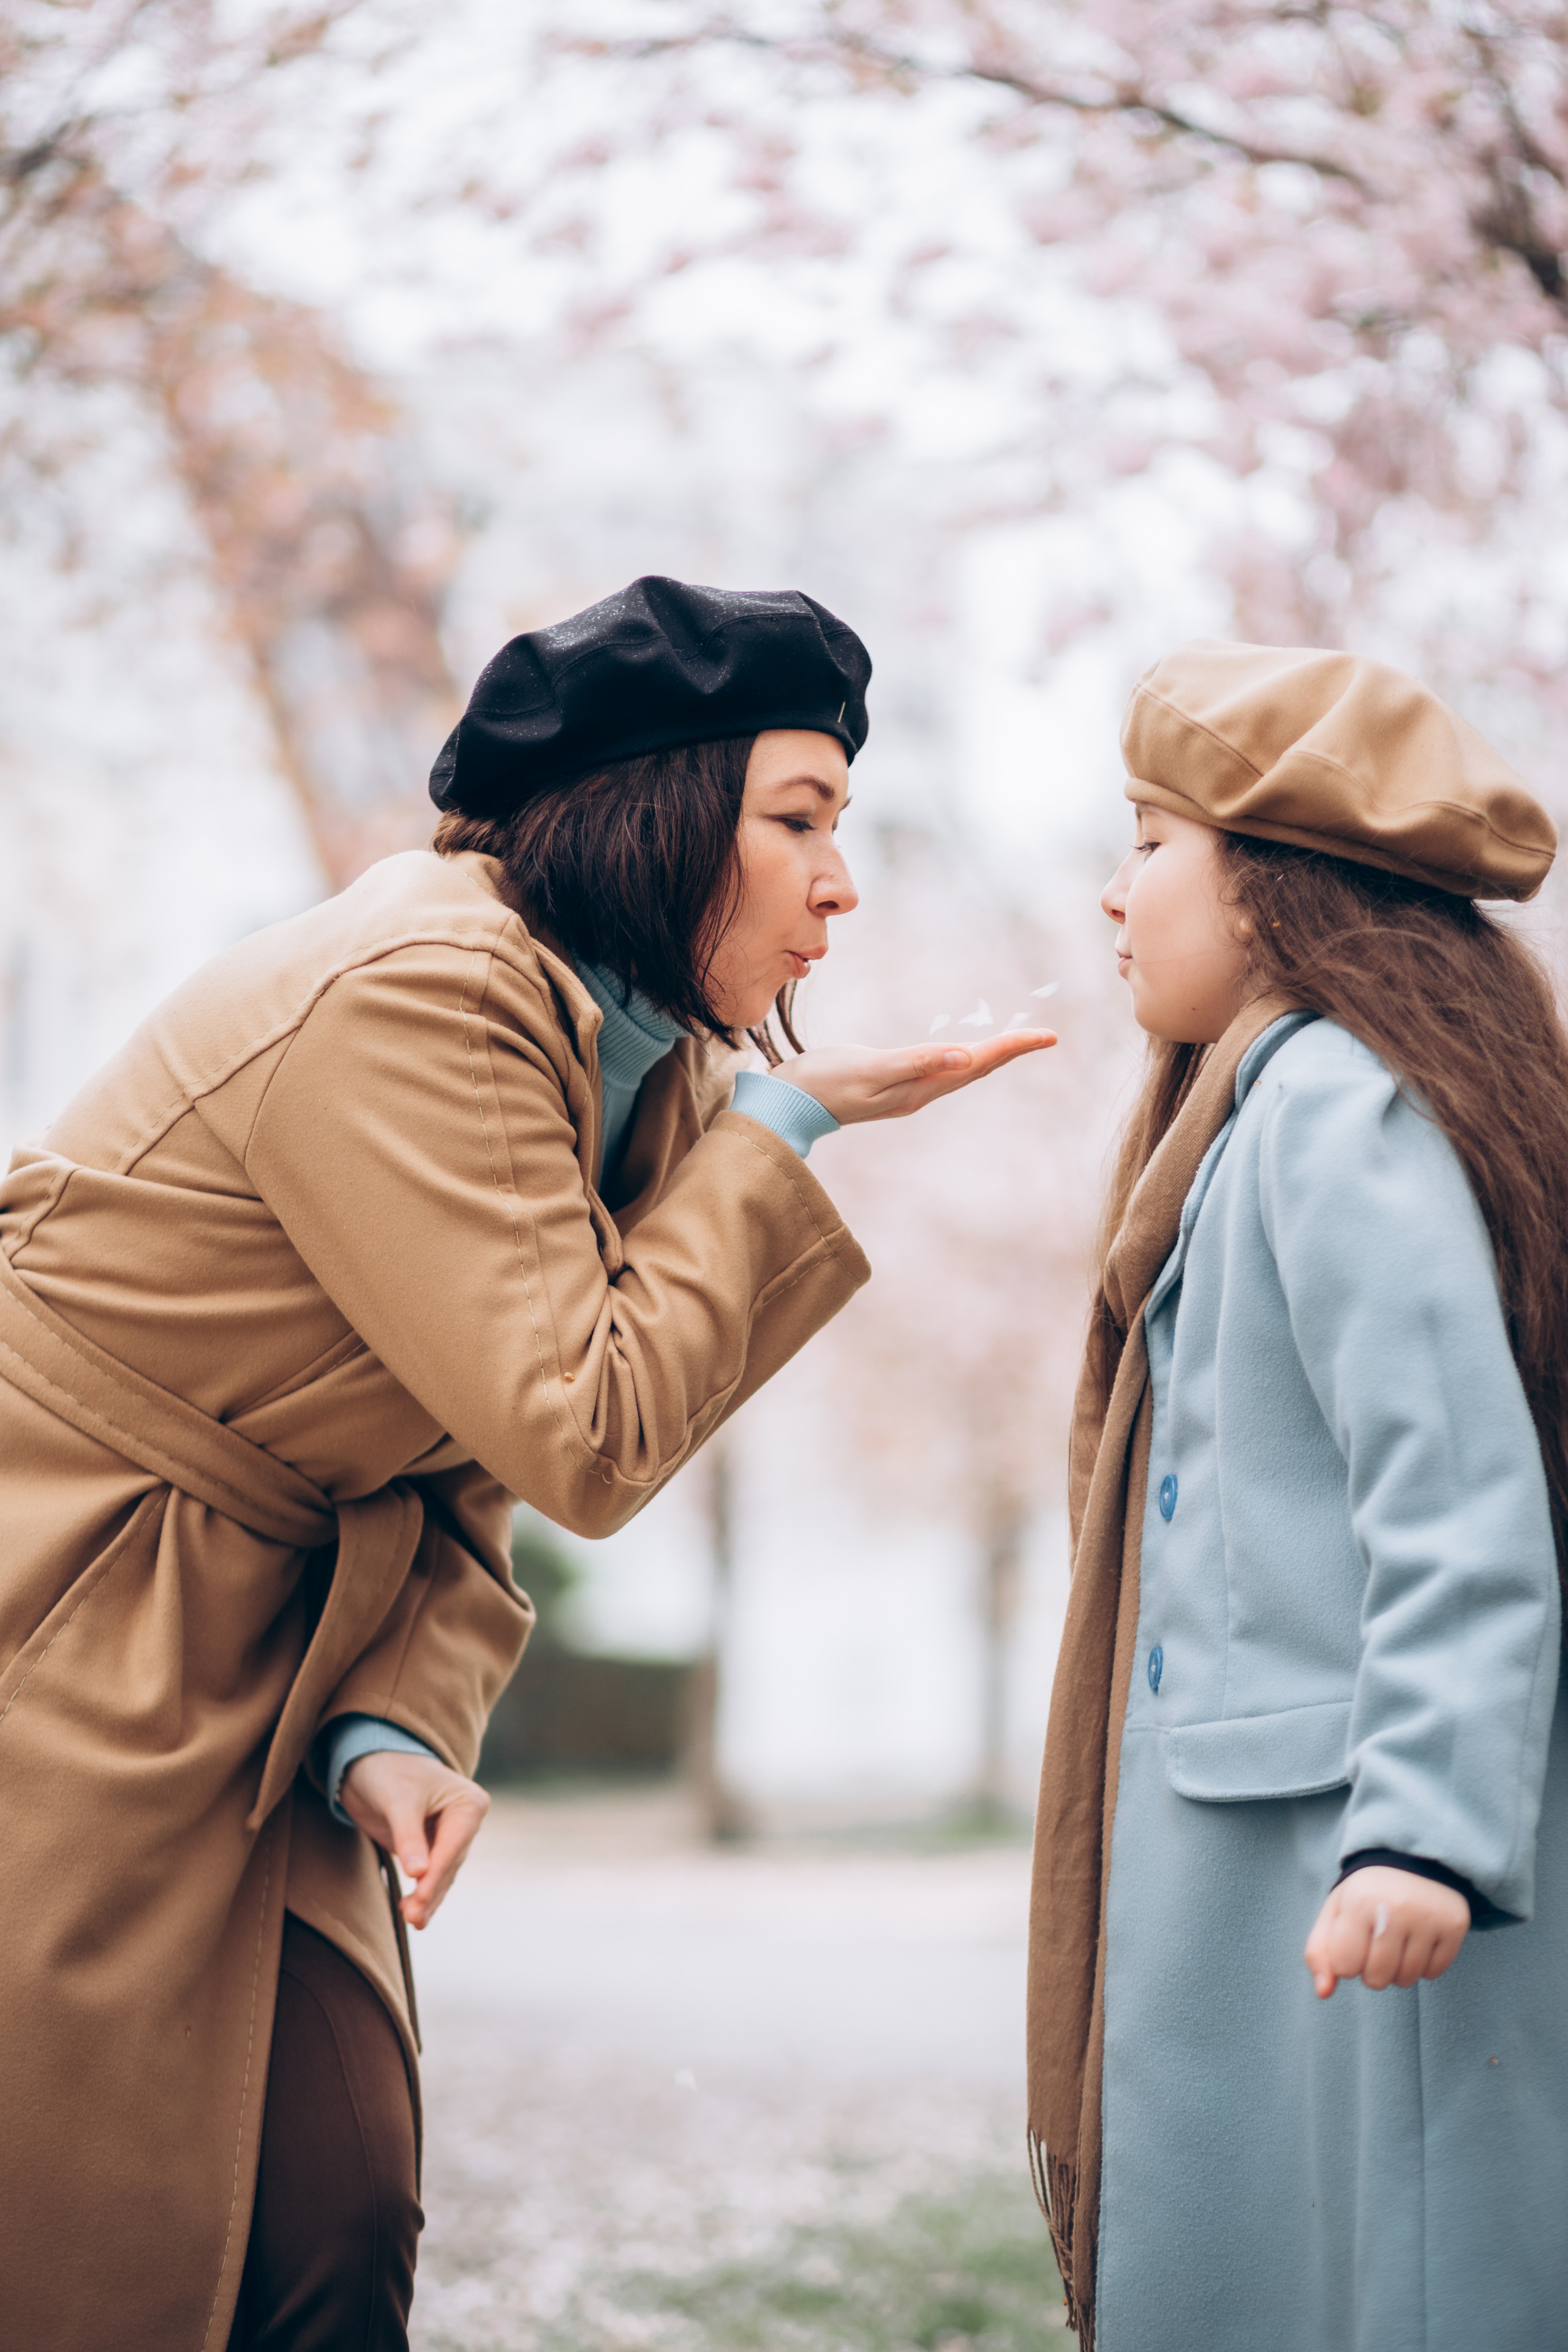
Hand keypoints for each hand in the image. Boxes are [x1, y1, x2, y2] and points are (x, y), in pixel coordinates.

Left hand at [338, 1750, 490, 1930]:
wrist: (369, 1763)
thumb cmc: (388, 1771)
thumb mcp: (398, 1801)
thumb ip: (409, 1837)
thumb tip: (418, 1874)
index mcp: (468, 1804)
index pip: (453, 1846)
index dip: (436, 1874)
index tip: (421, 1898)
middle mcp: (465, 1822)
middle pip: (449, 1865)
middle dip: (431, 1891)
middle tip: (413, 1918)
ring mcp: (448, 1837)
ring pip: (441, 1875)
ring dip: (427, 1898)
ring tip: (412, 1920)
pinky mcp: (431, 1849)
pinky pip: (429, 1876)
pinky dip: (421, 1893)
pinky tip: (411, 1911)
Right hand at [784, 1029, 1055, 1125]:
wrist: (788, 1104)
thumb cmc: (823, 1082)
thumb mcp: (870, 1068)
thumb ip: (916, 1063)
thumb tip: (965, 1057)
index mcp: (920, 1087)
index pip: (977, 1063)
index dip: (1012, 1047)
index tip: (1046, 1036)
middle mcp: (921, 1092)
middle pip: (977, 1069)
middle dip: (1011, 1051)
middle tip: (1046, 1037)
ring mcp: (908, 1092)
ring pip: (962, 1072)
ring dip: (991, 1057)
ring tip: (1017, 1043)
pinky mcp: (894, 1086)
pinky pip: (942, 1072)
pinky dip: (963, 1059)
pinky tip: (965, 1055)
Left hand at [1304, 1865, 1468, 1999]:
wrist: (1412, 1860)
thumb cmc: (1367, 1893)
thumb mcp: (1335, 1912)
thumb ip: (1319, 1952)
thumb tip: (1323, 1992)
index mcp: (1359, 1902)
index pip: (1345, 1967)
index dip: (1346, 1961)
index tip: (1353, 1941)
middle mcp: (1396, 1908)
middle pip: (1377, 1978)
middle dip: (1371, 1970)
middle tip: (1375, 1943)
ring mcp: (1428, 1917)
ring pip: (1406, 1979)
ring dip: (1397, 1970)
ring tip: (1396, 1941)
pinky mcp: (1454, 1925)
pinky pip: (1434, 1973)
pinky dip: (1423, 1966)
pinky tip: (1418, 1940)